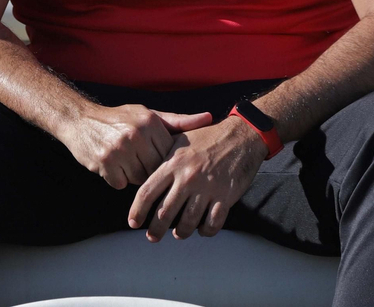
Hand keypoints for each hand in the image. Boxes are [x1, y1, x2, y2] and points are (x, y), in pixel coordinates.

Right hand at [54, 104, 216, 189]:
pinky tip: (110, 165)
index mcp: (149, 122)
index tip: (152, 155)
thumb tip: (209, 118)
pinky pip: (121, 184)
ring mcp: (119, 149)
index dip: (162, 160)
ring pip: (140, 179)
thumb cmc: (117, 119)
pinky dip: (116, 179)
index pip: (169, 154)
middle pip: (156, 169)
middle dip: (148, 169)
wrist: (78, 120)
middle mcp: (135, 134)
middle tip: (136, 159)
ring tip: (123, 160)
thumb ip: (178, 121)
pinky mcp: (104, 162)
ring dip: (132, 175)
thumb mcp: (147, 115)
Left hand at [129, 116, 267, 241]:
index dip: (137, 211)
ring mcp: (207, 189)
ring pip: (188, 221)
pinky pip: (213, 223)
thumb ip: (162, 158)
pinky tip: (202, 230)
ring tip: (178, 234)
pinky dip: (206, 231)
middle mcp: (187, 179)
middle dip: (156, 229)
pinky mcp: (226, 197)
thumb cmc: (207, 137)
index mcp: (172, 164)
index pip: (147, 192)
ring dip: (181, 232)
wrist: (240, 136)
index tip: (133, 222)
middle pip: (165, 212)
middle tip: (152, 237)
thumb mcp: (179, 141)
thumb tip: (145, 172)